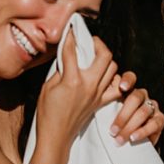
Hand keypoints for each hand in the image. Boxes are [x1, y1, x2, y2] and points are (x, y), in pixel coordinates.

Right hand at [37, 29, 117, 146]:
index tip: (70, 28)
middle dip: (97, 43)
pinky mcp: (101, 102)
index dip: (71, 36)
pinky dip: (114, 79)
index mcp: (73, 79)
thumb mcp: (48, 86)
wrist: (56, 136)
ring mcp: (98, 94)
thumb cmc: (48, 112)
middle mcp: (89, 84)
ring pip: (113, 68)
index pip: (73, 50)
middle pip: (104, 55)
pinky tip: (105, 75)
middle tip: (88, 41)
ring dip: (106, 59)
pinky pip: (116, 87)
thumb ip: (60, 69)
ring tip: (95, 56)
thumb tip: (67, 55)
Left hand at [109, 72, 163, 145]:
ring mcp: (152, 106)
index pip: (130, 78)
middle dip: (123, 115)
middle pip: (135, 98)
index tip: (121, 87)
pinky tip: (133, 138)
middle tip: (112, 131)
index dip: (128, 80)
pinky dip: (143, 131)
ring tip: (119, 139)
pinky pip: (155, 123)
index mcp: (128, 90)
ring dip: (130, 127)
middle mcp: (142, 96)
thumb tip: (91, 99)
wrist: (128, 142)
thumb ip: (104, 103)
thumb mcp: (107, 113)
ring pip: (143, 112)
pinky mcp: (160, 119)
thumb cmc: (115, 124)